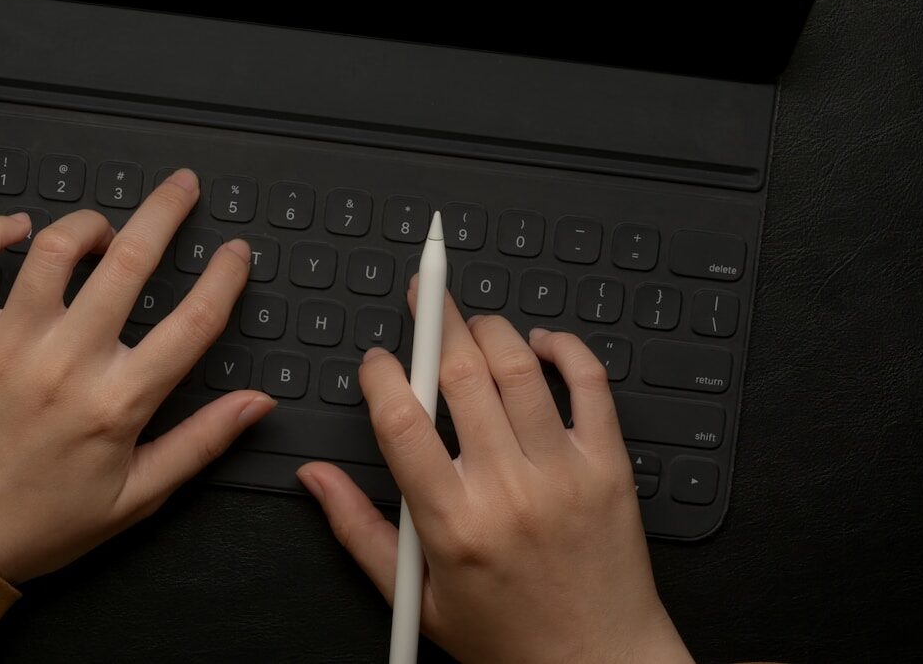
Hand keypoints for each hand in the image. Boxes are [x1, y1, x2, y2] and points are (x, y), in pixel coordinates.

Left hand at [0, 170, 275, 583]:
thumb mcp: (138, 496)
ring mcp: (9, 345)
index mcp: (117, 404)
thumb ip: (202, 442)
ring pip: (54, 249)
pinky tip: (20, 229)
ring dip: (88, 224)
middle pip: (129, 262)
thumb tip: (258, 402)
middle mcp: (66, 364)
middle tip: (182, 187)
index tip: (236, 253)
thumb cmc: (44, 521)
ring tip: (103, 228)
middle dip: (166, 212)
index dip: (225, 277)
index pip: (193, 322)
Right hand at [297, 284, 690, 663]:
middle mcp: (508, 490)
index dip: (380, 372)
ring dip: (489, 327)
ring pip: (520, 366)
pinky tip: (541, 344)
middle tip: (425, 294)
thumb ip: (357, 529)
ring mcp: (563, 474)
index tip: (376, 362)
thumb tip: (314, 478)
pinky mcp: (609, 468)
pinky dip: (565, 349)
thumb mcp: (414, 597)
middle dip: (434, 318)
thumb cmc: (508, 637)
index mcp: (453, 523)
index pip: (400, 419)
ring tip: (471, 321)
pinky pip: (591, 384)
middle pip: (461, 372)